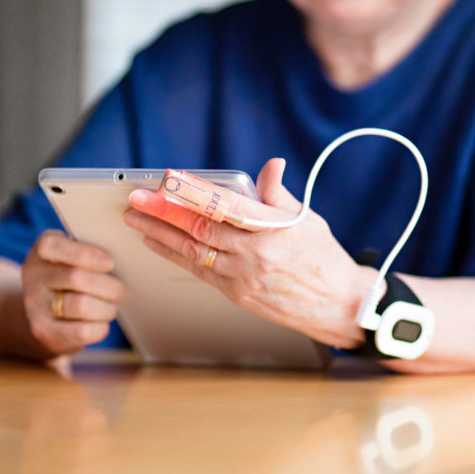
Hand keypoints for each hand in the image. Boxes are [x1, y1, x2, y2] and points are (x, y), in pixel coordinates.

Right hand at [21, 230, 127, 355]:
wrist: (47, 313)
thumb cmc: (72, 276)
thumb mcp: (73, 256)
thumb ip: (90, 250)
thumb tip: (124, 256)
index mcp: (42, 250)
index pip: (54, 245)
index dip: (87, 254)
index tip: (110, 263)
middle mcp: (33, 276)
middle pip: (76, 277)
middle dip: (109, 286)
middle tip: (123, 291)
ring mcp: (35, 306)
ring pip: (82, 305)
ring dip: (107, 307)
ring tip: (112, 306)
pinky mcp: (44, 332)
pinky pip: (82, 331)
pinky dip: (100, 327)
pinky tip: (101, 322)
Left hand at [122, 158, 371, 348]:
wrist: (339, 307)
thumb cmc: (324, 258)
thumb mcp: (307, 219)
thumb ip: (278, 195)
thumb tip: (270, 166)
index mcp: (273, 231)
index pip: (224, 206)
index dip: (193, 192)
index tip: (168, 179)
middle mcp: (255, 256)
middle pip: (200, 230)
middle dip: (163, 212)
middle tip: (136, 198)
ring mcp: (243, 279)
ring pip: (193, 253)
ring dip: (160, 234)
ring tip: (135, 219)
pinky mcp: (238, 295)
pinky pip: (200, 271)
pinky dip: (175, 255)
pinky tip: (157, 243)